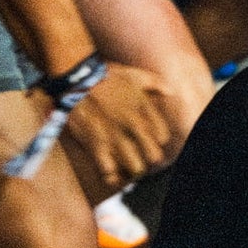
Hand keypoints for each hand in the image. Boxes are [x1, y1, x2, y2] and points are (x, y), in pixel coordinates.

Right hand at [59, 63, 183, 192]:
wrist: (77, 79)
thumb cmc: (106, 76)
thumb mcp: (135, 74)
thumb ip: (156, 83)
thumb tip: (170, 92)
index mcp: (144, 110)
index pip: (162, 137)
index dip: (157, 141)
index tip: (148, 139)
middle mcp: (133, 125)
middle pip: (154, 157)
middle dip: (147, 158)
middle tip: (138, 155)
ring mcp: (116, 137)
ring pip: (135, 167)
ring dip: (130, 168)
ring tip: (124, 165)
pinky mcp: (96, 144)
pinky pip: (109, 171)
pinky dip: (109, 173)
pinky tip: (107, 167)